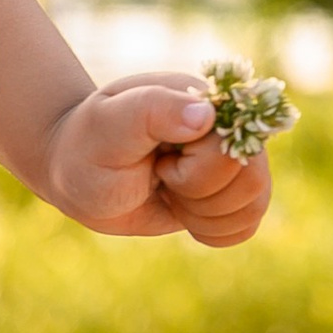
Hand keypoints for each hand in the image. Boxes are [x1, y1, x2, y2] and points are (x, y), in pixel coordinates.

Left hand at [39, 73, 274, 245]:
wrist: (78, 175)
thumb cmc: (89, 146)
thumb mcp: (108, 125)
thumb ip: (152, 111)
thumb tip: (206, 115)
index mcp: (207, 99)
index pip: (234, 146)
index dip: (195, 169)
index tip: (158, 161)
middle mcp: (228, 129)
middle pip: (252, 180)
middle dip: (196, 193)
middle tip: (159, 176)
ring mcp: (231, 162)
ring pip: (254, 205)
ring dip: (203, 214)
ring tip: (166, 191)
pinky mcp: (228, 194)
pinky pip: (246, 226)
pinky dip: (212, 232)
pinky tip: (181, 212)